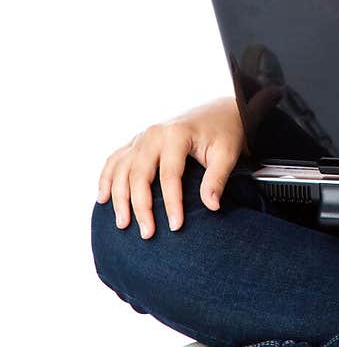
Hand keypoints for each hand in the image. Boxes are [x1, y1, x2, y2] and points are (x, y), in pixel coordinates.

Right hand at [96, 97, 245, 238]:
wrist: (218, 113)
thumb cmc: (224, 135)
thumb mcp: (227, 154)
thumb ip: (217, 179)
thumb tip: (211, 207)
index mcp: (176, 134)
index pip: (169, 175)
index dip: (171, 203)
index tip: (175, 227)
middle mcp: (154, 134)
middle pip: (139, 174)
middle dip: (140, 206)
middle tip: (146, 233)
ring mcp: (142, 137)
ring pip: (122, 169)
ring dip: (118, 197)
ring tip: (122, 224)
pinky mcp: (137, 142)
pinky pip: (115, 160)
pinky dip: (106, 178)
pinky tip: (103, 199)